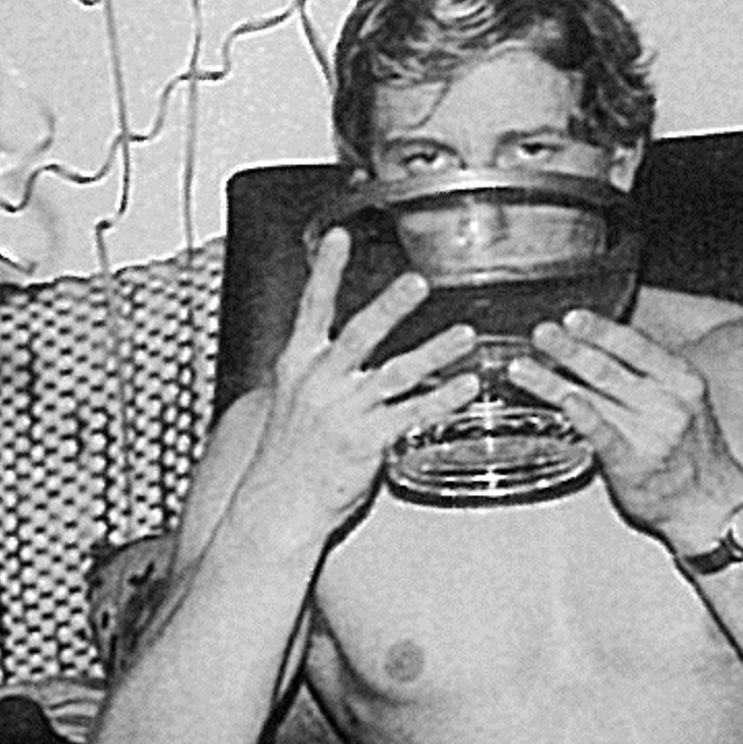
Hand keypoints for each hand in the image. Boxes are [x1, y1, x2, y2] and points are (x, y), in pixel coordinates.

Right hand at [250, 228, 477, 536]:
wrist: (278, 508)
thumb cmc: (287, 459)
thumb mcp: (290, 403)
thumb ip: (319, 372)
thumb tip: (340, 352)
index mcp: (297, 367)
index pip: (310, 308)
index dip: (325, 271)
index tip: (339, 236)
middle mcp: (320, 384)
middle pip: (359, 334)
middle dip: (389, 306)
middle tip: (418, 282)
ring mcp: (344, 412)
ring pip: (396, 374)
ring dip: (434, 352)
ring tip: (464, 337)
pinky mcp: (366, 442)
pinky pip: (412, 414)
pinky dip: (443, 399)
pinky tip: (465, 387)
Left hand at [510, 308, 742, 541]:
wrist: (711, 503)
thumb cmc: (690, 451)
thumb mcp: (684, 400)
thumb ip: (648, 374)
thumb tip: (597, 346)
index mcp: (682, 380)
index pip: (636, 346)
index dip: (602, 330)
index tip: (573, 317)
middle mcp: (668, 403)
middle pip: (610, 368)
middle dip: (569, 349)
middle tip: (541, 334)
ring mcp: (651, 435)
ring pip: (595, 398)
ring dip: (552, 381)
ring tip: (522, 369)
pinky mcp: (634, 465)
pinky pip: (604, 435)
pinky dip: (583, 416)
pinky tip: (565, 403)